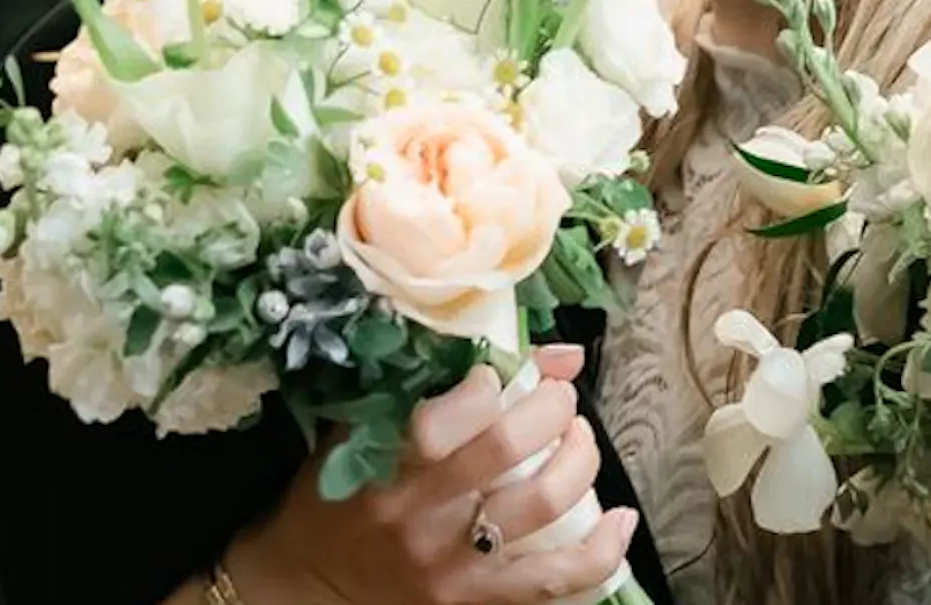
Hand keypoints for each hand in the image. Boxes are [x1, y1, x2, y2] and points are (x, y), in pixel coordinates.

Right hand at [229, 350, 635, 604]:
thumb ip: (432, 385)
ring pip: (542, 504)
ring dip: (579, 458)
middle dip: (550, 407)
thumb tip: (550, 350)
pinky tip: (620, 520)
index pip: (440, 418)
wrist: (310, 584)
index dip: (486, 382)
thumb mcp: (357, 431)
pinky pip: (556, 578)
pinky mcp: (476, 598)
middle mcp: (418, 516)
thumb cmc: (336, 495)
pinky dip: (601, 550)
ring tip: (578, 438)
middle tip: (556, 397)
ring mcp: (452, 563)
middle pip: (507, 449)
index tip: (495, 371)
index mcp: (379, 465)